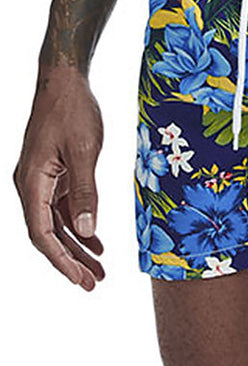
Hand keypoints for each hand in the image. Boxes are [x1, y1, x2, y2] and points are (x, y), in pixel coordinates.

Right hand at [14, 65, 104, 290]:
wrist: (64, 80)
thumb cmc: (72, 110)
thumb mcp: (84, 150)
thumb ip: (86, 191)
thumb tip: (87, 230)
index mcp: (31, 183)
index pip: (41, 234)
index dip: (60, 260)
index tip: (79, 280)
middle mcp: (29, 186)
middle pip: (48, 234)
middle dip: (70, 261)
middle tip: (93, 284)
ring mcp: (40, 180)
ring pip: (56, 223)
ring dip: (76, 246)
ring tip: (99, 270)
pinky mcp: (52, 173)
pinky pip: (63, 207)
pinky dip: (78, 224)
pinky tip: (96, 241)